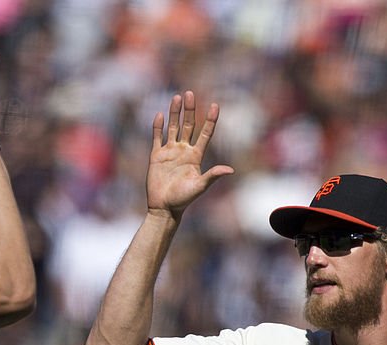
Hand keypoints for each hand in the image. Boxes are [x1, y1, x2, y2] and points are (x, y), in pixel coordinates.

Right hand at [146, 91, 233, 221]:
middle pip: (188, 126)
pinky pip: (157, 138)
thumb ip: (212, 176)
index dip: (210, 120)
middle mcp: (183, 151)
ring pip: (173, 128)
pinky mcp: (156, 156)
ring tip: (177, 97)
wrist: (164, 208)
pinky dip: (158, 127)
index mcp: (196, 156)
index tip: (215, 105)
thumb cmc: (183, 200)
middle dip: (190, 110)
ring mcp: (169, 152)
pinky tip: (159, 115)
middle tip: (191, 93)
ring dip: (175, 113)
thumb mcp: (200, 187)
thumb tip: (230, 170)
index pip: (205, 134)